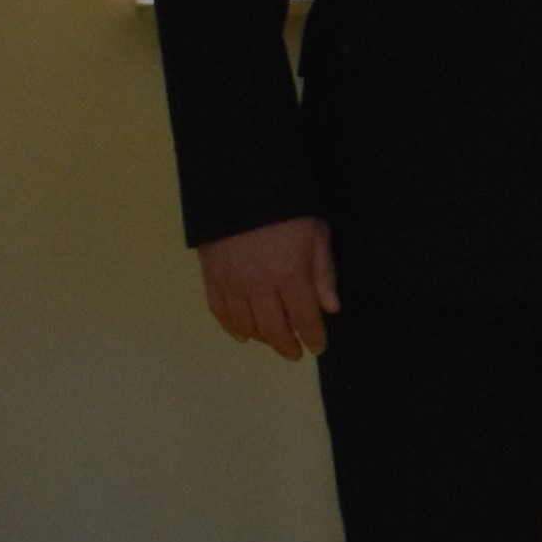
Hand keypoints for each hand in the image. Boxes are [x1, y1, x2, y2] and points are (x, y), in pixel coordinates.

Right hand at [198, 216, 337, 360]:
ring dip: (261, 339)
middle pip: (273, 329)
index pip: (304, 319)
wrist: (240, 187)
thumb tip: (330, 308)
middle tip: (295, 354)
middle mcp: (259, 285)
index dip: (313, 337)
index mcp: (290, 275)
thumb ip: (324, 274)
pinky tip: (243, 335)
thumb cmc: (288, 210)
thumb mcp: (317, 235)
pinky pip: (220, 312)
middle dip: (287, 345)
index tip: (318, 348)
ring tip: (273, 342)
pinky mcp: (210, 277)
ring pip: (245, 325)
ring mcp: (231, 283)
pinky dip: (231, 328)